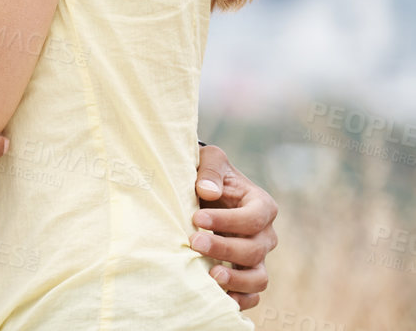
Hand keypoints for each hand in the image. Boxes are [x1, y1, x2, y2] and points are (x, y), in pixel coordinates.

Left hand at [192, 143, 277, 309]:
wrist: (203, 191)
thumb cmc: (208, 174)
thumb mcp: (210, 159)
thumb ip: (211, 170)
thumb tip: (207, 191)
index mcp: (261, 205)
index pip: (253, 218)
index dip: (227, 220)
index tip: (197, 218)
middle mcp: (265, 234)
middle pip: (254, 249)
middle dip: (224, 248)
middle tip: (193, 241)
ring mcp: (258, 257)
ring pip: (258, 277)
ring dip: (236, 279)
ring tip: (212, 276)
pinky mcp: (247, 273)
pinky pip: (253, 294)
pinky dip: (241, 299)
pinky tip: (220, 297)